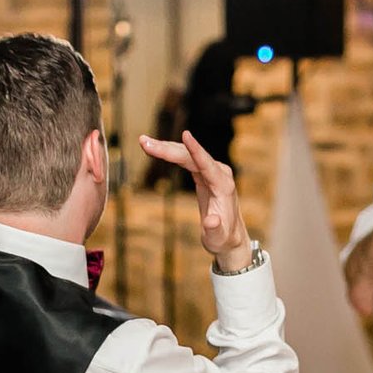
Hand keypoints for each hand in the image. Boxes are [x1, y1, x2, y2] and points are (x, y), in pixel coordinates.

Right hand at [138, 132, 252, 270]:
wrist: (229, 236)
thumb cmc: (222, 238)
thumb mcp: (217, 238)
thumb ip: (214, 229)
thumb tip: (211, 221)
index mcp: (223, 186)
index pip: (206, 164)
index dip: (195, 149)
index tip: (185, 134)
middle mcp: (220, 173)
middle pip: (191, 156)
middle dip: (168, 149)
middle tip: (144, 142)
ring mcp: (212, 171)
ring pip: (187, 154)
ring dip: (165, 148)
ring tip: (144, 142)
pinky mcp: (204, 172)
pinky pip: (186, 158)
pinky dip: (170, 153)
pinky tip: (155, 148)